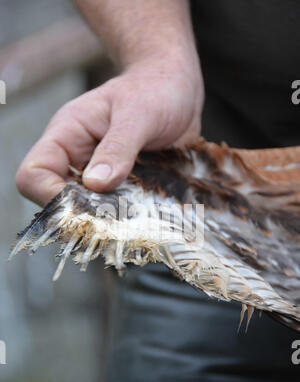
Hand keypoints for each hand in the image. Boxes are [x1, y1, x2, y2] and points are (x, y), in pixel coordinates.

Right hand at [16, 57, 203, 205]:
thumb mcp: (139, 114)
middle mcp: (76, 159)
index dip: (50, 197)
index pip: (33, 174)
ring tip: (135, 220)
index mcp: (67, 135)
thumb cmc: (156, 90)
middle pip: (57, 201)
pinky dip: (125, 218)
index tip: (86, 208)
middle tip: (117, 220)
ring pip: (86, 211)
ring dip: (106, 221)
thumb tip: (96, 185)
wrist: (179, 90)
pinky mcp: (120, 187)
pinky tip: (146, 216)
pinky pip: (113, 210)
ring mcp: (98, 176)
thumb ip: (118, 148)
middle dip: (82, 215)